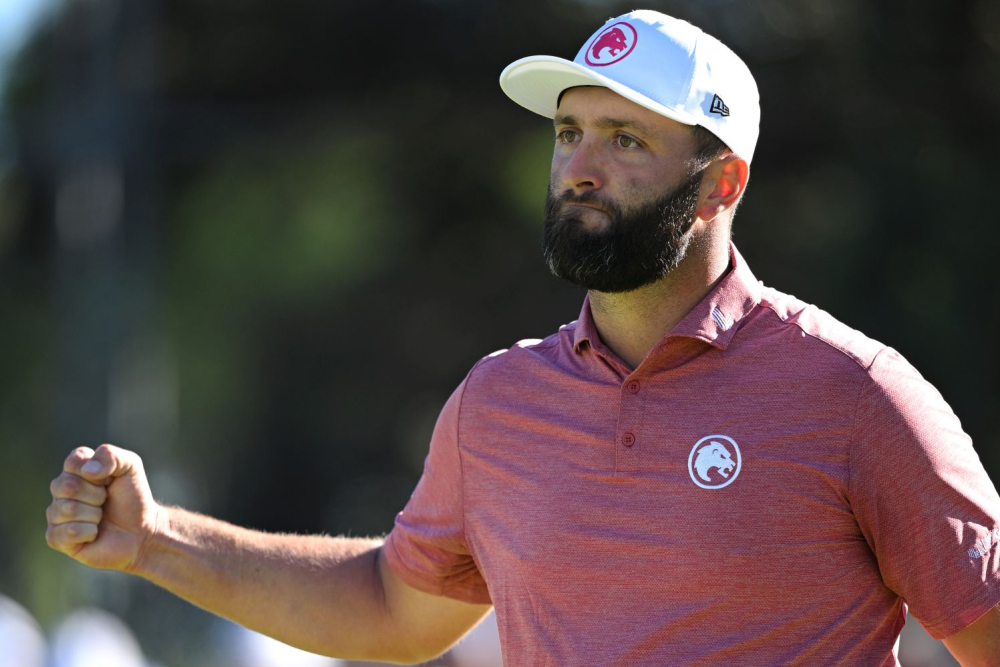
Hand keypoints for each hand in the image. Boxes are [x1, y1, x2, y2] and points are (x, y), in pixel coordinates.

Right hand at [46, 444, 160, 571]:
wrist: (141, 530)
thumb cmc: (133, 497)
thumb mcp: (130, 466)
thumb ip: (111, 456)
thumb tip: (88, 470)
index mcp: (75, 469)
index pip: (73, 461)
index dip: (96, 472)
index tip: (109, 479)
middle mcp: (60, 490)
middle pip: (67, 487)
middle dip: (96, 495)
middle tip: (106, 500)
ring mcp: (56, 514)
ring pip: (68, 510)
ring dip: (94, 515)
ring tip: (101, 517)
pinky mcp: (56, 538)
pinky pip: (67, 533)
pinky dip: (89, 533)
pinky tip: (94, 533)